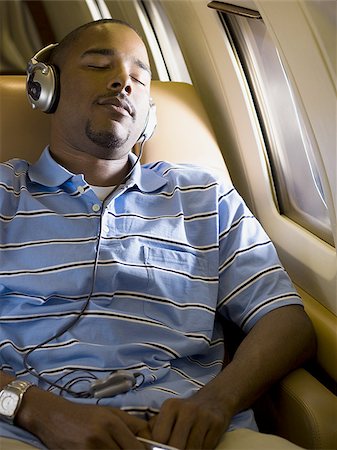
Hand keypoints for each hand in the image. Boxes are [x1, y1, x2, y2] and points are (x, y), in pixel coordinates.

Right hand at [18, 389, 149, 448]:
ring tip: (112, 449)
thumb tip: (149, 439)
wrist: (53, 416)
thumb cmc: (84, 414)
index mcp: (112, 422)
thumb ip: (131, 424)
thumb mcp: (110, 413)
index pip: (137, 448)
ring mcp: (89, 448)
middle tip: (125, 449)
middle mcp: (102, 436)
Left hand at [149, 396, 227, 449]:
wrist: (213, 399)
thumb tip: (145, 444)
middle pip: (176, 446)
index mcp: (170, 406)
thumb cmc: (185, 411)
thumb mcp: (168, 413)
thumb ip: (154, 428)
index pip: (159, 437)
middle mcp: (187, 409)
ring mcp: (204, 417)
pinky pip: (206, 448)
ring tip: (185, 447)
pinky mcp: (217, 424)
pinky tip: (198, 446)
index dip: (158, 449)